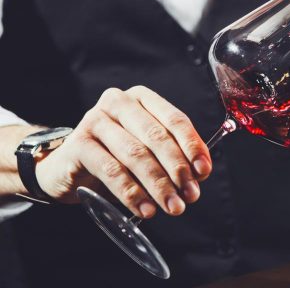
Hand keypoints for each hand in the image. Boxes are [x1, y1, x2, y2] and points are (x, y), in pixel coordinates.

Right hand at [36, 86, 211, 217]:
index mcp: (142, 98)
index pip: (175, 119)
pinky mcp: (78, 144)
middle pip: (156, 137)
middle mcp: (118, 102)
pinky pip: (111, 171)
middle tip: (191, 195)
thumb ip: (176, 156)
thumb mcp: (149, 151)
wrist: (68, 167)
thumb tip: (200, 173)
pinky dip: (132, 193)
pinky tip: (145, 209)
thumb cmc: (117, 156)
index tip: (203, 172)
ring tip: (173, 207)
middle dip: (178, 169)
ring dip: (158, 185)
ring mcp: (95, 120)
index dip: (192, 146)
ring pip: (136, 155)